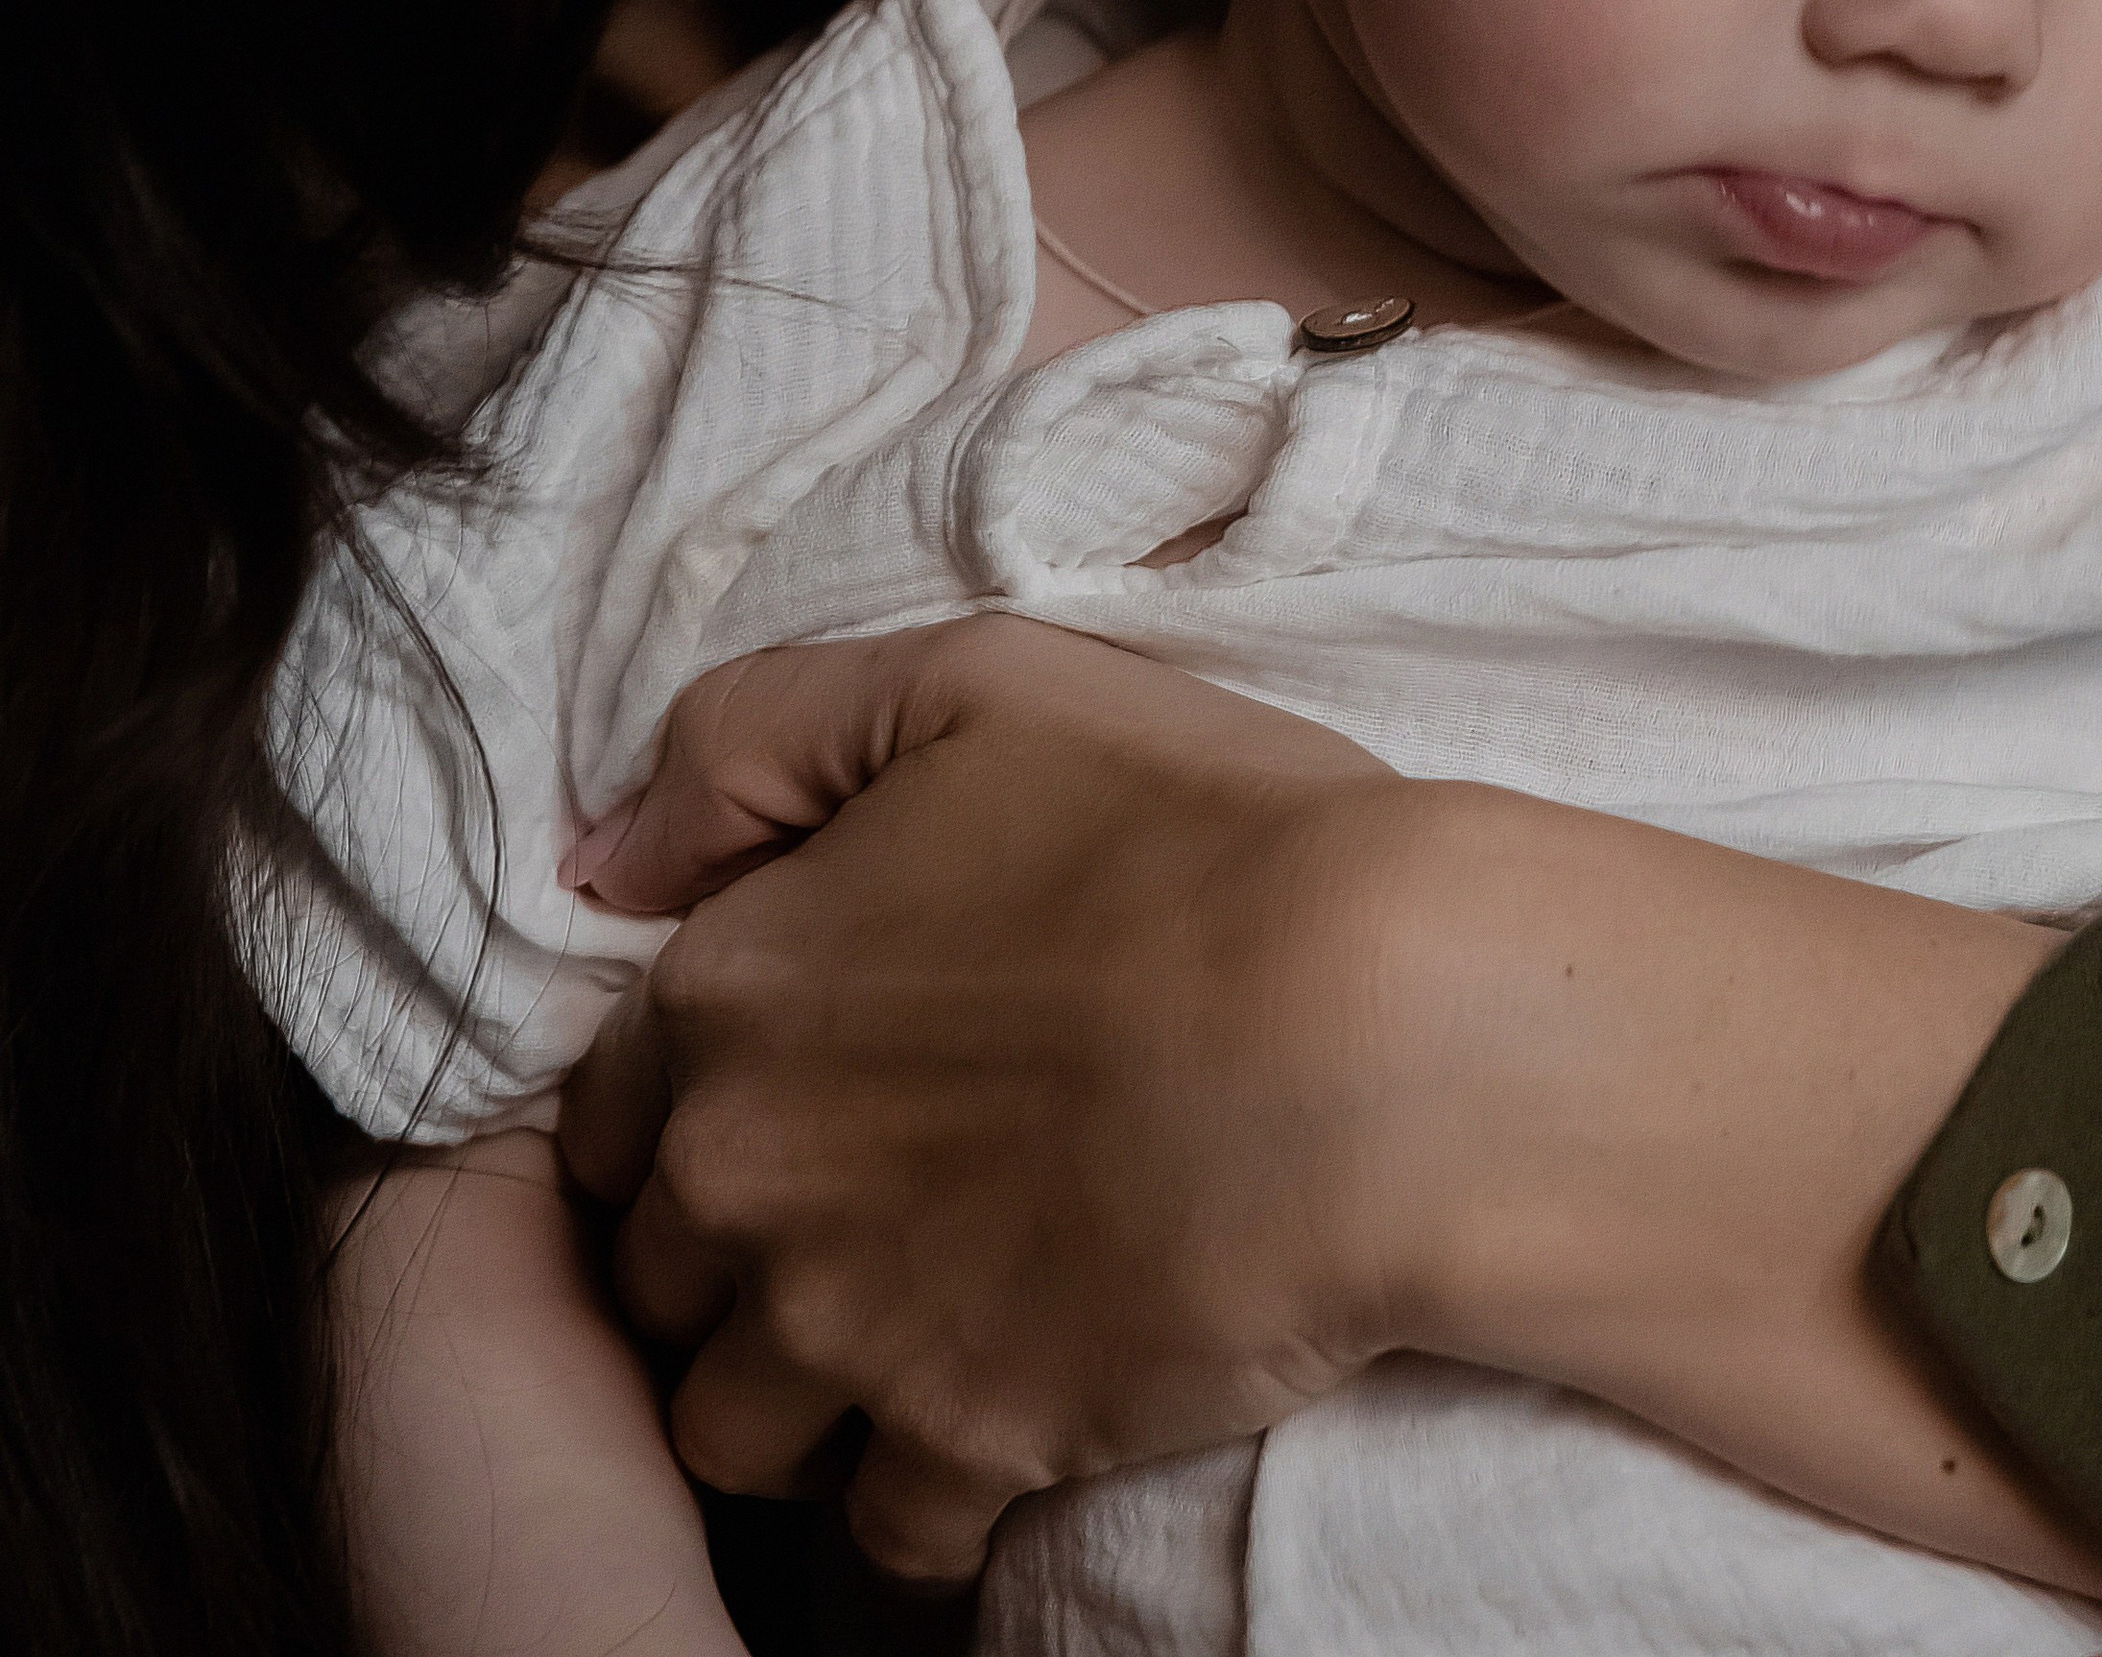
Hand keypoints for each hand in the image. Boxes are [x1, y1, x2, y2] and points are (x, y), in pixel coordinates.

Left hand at [557, 616, 1418, 1582]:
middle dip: (728, 1260)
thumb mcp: (970, 685)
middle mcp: (744, 1171)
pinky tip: (998, 1418)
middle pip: (653, 1279)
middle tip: (858, 1219)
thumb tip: (613, 854)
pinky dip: (924, 1499)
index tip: (787, 1102)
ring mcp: (843, 1325)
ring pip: (730, 1429)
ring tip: (909, 1335)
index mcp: (730, 989)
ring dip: (798, 1396)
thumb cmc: (1196, 830)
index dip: (686, 1106)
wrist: (1379, 1031)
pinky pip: (882, 1536)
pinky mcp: (967, 1442)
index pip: (603, 1108)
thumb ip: (755, 739)